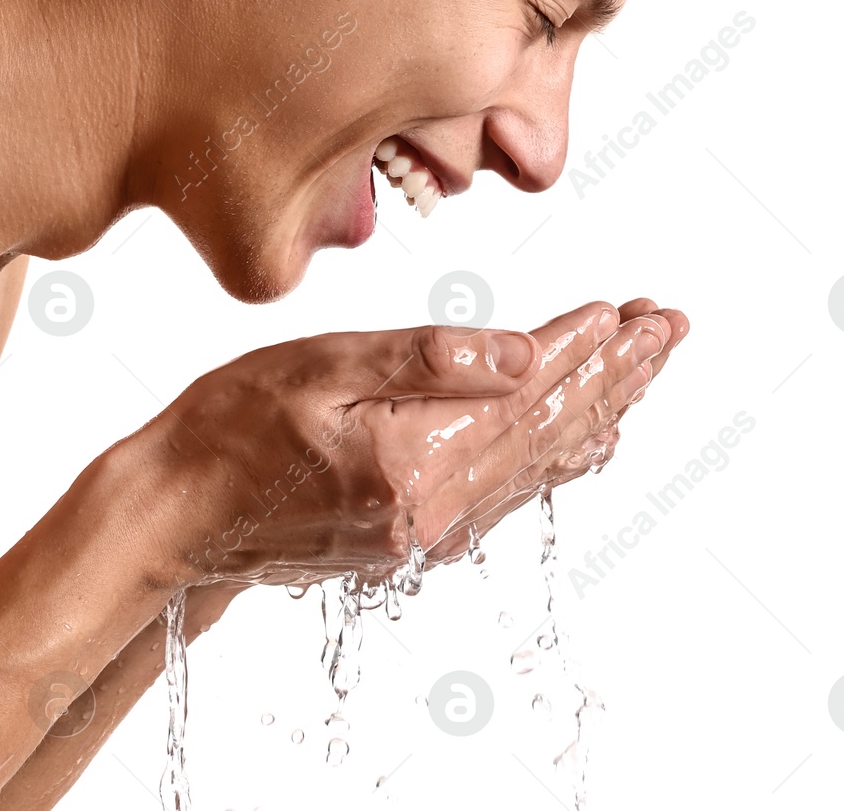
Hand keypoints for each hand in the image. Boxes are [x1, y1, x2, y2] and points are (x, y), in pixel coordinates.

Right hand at [144, 299, 678, 588]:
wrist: (175, 518)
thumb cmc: (228, 428)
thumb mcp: (316, 368)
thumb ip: (425, 361)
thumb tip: (522, 352)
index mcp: (413, 458)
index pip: (523, 390)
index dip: (582, 345)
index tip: (632, 308)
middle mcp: (434, 507)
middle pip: (547, 431)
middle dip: (614, 374)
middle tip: (668, 328)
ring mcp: (427, 530)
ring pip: (536, 463)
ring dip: (597, 410)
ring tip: (644, 368)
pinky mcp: (413, 536)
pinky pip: (507, 492)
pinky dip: (555, 457)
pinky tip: (583, 439)